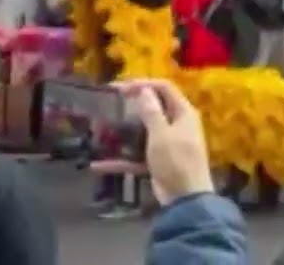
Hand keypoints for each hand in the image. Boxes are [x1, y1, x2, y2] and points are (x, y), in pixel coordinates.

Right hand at [91, 80, 213, 205]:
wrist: (185, 198)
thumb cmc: (176, 161)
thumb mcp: (162, 134)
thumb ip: (152, 112)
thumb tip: (144, 90)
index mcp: (183, 113)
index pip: (165, 88)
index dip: (143, 84)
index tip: (119, 88)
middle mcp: (177, 125)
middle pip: (153, 108)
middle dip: (131, 106)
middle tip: (108, 105)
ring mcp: (168, 144)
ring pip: (143, 132)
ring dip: (123, 133)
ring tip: (100, 130)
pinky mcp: (158, 162)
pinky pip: (137, 157)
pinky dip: (121, 160)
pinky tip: (98, 165)